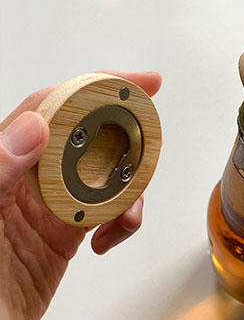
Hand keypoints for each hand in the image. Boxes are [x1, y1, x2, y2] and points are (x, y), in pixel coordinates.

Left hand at [0, 70, 160, 319]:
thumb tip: (33, 126)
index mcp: (2, 164)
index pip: (52, 109)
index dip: (96, 90)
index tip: (138, 84)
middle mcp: (27, 179)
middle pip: (88, 138)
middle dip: (125, 138)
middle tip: (152, 145)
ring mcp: (49, 206)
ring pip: (104, 175)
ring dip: (129, 187)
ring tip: (129, 212)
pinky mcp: (65, 234)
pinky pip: (105, 212)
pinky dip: (121, 218)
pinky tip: (112, 235)